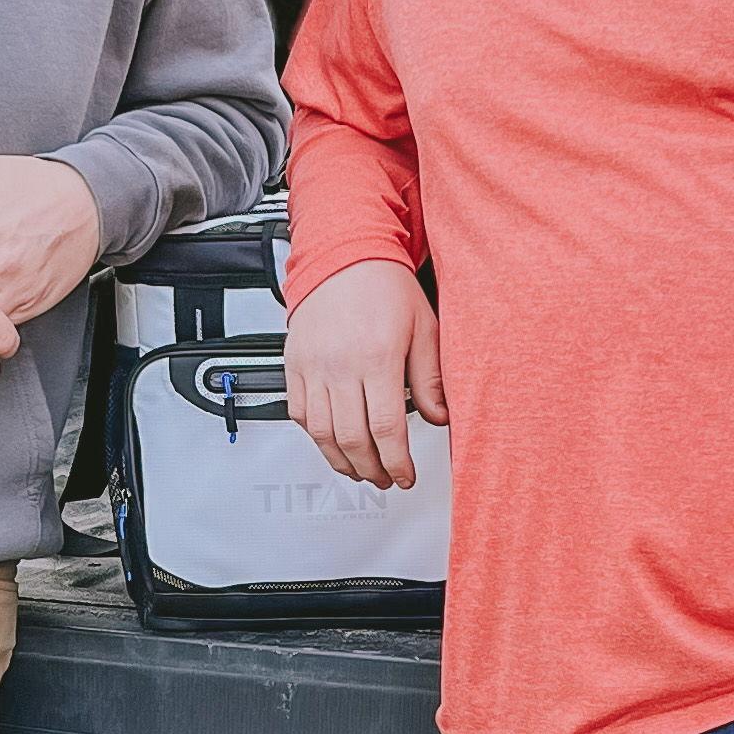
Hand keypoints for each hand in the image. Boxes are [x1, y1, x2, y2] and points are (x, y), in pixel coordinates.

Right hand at [285, 258, 447, 489]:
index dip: (396, 462)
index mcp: (377, 357)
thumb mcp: (424, 329)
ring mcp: (312, 367)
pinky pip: (299, 414)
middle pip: (352, 439)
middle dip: (372, 469)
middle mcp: (340, 365)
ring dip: (342, 462)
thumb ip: (431, 378)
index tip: (405, 476)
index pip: (386, 428)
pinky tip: (332, 443)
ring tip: (361, 470)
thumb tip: (439, 418)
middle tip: (386, 478)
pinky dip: (315, 437)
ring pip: (321, 434)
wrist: (345, 255)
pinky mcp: (293, 364)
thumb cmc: (385, 287)